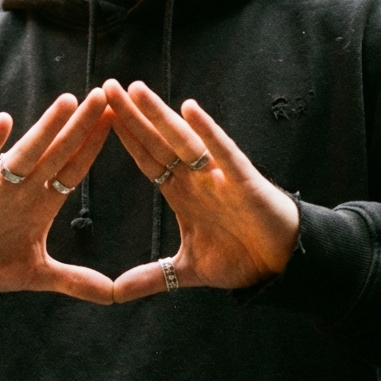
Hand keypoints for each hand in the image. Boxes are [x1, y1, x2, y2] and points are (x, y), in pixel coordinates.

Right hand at [0, 88, 115, 303]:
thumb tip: (114, 296)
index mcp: (41, 202)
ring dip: (47, 128)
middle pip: (58, 152)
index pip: (74, 168)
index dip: (95, 145)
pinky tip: (4, 122)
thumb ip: (75, 280)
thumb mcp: (38, 274)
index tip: (120, 118)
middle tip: (105, 95)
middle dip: (80, 126)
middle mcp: (23, 189)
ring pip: (27, 153)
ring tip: (68, 102)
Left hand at [105, 80, 298, 302]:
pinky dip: (207, 132)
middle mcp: (197, 178)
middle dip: (132, 116)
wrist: (282, 267)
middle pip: (157, 141)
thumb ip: (150, 278)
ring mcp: (219, 176)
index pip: (146, 158)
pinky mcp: (243, 182)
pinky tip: (190, 109)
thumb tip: (114, 293)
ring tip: (135, 89)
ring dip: (159, 115)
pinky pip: (223, 153)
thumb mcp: (185, 271)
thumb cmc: (241, 258)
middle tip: (105, 87)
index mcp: (182, 193)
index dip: (124, 138)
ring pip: (183, 140)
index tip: (98, 116)